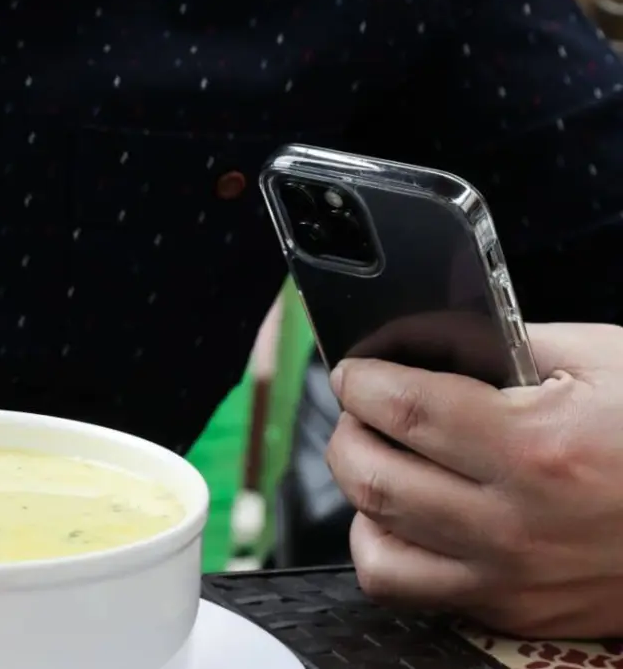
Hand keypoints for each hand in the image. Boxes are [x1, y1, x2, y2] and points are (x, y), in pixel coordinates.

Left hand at [327, 323, 622, 637]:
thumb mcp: (603, 362)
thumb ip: (503, 341)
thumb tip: (420, 336)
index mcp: (538, 448)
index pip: (404, 408)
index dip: (361, 381)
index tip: (355, 371)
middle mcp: (515, 522)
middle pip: (372, 476)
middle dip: (348, 430)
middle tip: (362, 409)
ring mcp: (509, 577)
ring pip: (374, 538)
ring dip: (358, 489)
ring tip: (379, 456)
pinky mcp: (508, 610)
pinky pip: (403, 585)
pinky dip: (382, 546)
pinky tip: (400, 516)